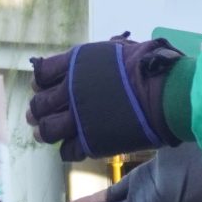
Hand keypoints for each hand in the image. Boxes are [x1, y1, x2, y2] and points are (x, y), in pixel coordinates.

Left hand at [26, 34, 184, 161]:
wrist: (164, 93)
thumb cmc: (148, 67)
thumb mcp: (118, 49)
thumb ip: (99, 58)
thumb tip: (101, 52)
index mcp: (75, 64)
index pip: (42, 73)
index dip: (40, 81)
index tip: (42, 86)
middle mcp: (71, 91)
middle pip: (40, 104)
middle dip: (37, 110)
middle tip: (37, 114)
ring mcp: (78, 118)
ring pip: (47, 130)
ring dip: (44, 131)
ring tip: (45, 133)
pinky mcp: (90, 142)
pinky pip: (67, 151)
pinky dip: (67, 150)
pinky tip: (72, 147)